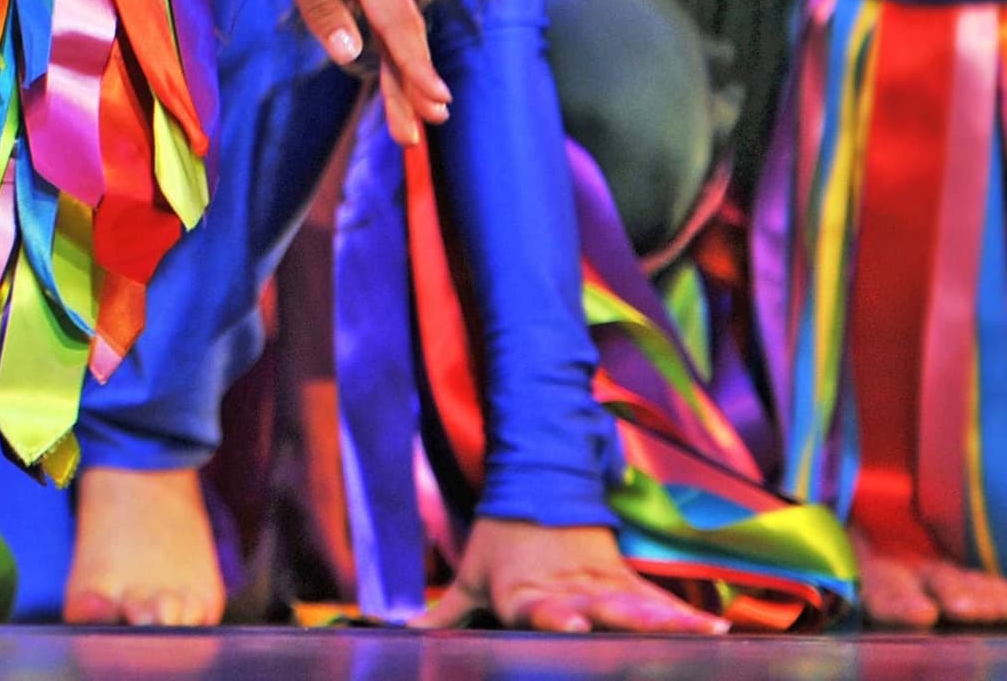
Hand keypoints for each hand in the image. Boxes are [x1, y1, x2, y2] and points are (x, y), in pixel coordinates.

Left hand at [238, 0, 446, 135]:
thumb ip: (321, 6)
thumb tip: (353, 56)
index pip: (397, 23)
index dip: (415, 67)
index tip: (435, 102)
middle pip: (403, 33)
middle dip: (411, 86)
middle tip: (417, 137)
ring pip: (396, 27)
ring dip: (403, 75)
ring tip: (410, 123)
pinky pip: (383, 13)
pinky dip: (390, 49)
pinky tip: (395, 80)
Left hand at [423, 519, 722, 634]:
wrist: (538, 486)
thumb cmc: (499, 545)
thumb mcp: (469, 578)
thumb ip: (442, 614)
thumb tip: (401, 635)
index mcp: (525, 593)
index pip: (537, 607)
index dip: (552, 614)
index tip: (568, 619)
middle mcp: (569, 588)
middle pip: (599, 606)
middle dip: (623, 619)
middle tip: (653, 630)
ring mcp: (602, 582)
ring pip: (638, 603)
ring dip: (669, 620)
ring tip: (705, 634)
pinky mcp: (625, 578)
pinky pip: (660, 601)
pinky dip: (688, 615)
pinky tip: (720, 632)